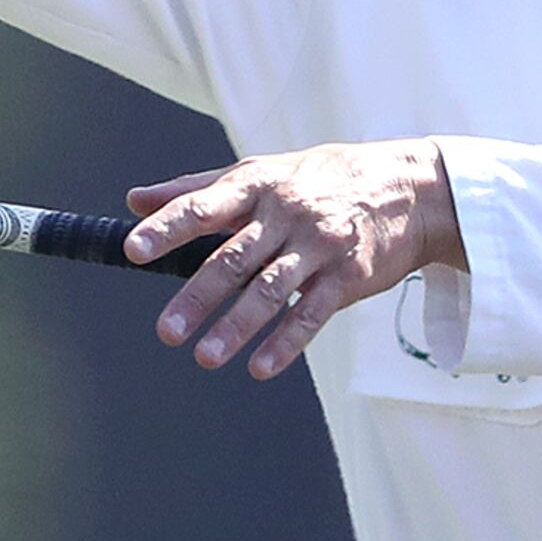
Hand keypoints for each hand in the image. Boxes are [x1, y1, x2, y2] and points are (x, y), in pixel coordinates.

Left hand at [124, 139, 464, 379]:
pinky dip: (286, 343)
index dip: (167, 227)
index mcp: (256, 184)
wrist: (408, 190)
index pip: (203, 206)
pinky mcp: (349, 276)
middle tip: (167, 331)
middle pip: (234, 258)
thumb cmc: (318, 180)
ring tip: (205, 358)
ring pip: (271, 291)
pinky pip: (312, 313)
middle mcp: (286, 213)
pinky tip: (260, 368)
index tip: (134, 250)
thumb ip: (195, 190)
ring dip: (236, 327)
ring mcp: (320, 246)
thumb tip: (135, 201)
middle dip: (198, 297)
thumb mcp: (259, 172)